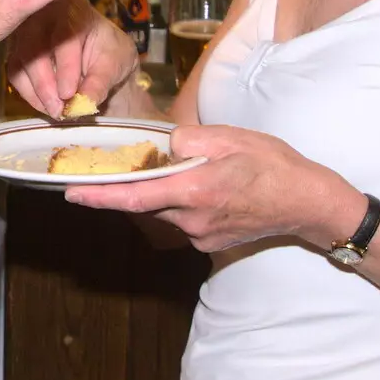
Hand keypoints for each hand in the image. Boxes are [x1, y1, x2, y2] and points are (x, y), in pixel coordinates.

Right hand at [8, 0, 139, 117]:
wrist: (98, 49)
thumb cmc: (108, 50)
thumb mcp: (115, 63)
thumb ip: (100, 82)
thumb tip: (83, 105)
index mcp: (73, 12)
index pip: (64, 37)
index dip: (65, 67)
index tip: (69, 94)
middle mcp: (44, 16)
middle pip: (34, 48)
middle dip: (45, 83)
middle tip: (58, 109)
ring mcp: (27, 31)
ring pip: (20, 61)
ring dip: (35, 91)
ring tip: (54, 110)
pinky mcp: (18, 49)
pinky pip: (15, 72)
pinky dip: (28, 93)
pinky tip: (45, 104)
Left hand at [64, 124, 363, 252]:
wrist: (308, 203)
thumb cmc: (273, 165)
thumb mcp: (231, 137)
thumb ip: (189, 139)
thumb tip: (165, 146)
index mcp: (195, 190)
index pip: (135, 195)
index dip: (100, 195)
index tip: (71, 193)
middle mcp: (193, 219)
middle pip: (144, 203)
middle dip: (123, 188)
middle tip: (99, 172)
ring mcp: (201, 235)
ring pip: (162, 211)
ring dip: (155, 193)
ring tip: (164, 171)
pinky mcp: (210, 242)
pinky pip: (180, 220)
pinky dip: (176, 203)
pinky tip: (193, 187)